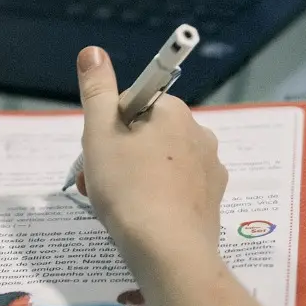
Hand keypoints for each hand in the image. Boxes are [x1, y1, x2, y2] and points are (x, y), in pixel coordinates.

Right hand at [73, 46, 227, 272]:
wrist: (168, 254)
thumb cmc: (128, 189)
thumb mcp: (100, 135)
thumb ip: (97, 91)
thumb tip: (93, 51)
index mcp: (175, 113)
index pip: (132, 105)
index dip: (108, 128)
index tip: (98, 153)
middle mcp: (200, 134)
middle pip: (146, 134)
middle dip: (118, 154)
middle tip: (97, 183)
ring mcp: (211, 171)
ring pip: (160, 163)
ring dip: (133, 177)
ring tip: (114, 207)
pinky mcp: (212, 202)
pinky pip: (176, 189)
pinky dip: (156, 198)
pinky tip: (140, 220)